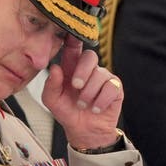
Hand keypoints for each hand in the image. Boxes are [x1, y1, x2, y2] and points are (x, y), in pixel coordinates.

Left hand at [42, 34, 122, 148]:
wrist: (84, 132)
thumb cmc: (68, 113)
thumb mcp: (53, 101)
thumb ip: (50, 85)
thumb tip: (55, 68)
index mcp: (71, 68)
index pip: (73, 48)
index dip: (73, 38)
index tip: (72, 33)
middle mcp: (88, 70)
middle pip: (90, 56)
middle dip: (82, 71)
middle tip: (76, 86)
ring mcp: (103, 78)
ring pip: (100, 74)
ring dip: (90, 92)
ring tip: (83, 104)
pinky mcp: (115, 89)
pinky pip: (111, 87)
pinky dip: (101, 100)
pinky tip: (96, 108)